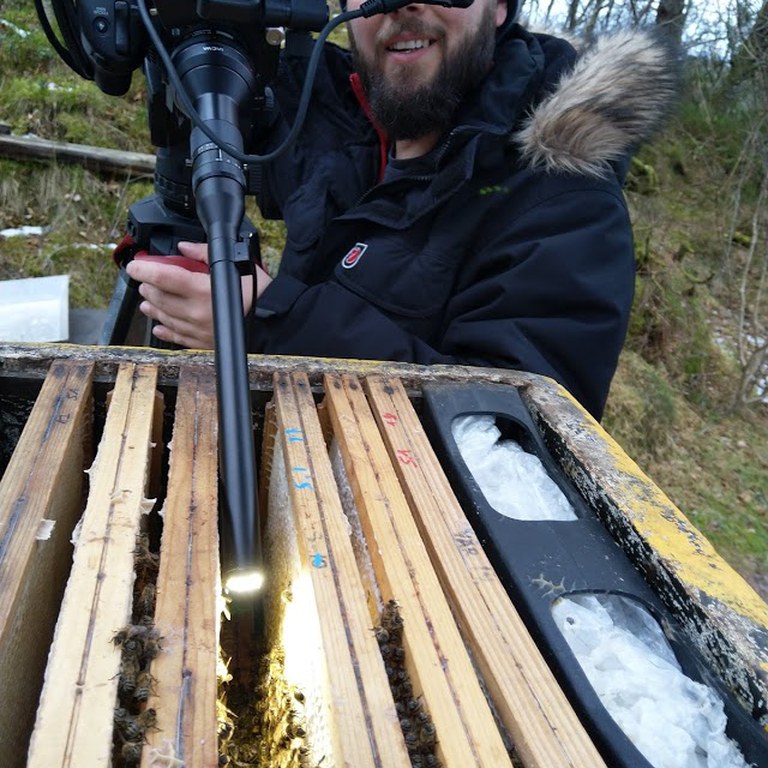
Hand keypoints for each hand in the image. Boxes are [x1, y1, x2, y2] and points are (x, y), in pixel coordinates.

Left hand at [125, 241, 271, 348]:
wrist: (274, 324)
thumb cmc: (258, 293)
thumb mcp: (235, 264)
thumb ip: (204, 254)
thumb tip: (184, 248)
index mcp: (201, 290)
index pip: (162, 276)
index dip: (143, 269)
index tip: (134, 265)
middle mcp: (195, 312)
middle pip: (158, 297)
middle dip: (147, 285)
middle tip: (146, 278)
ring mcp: (196, 330)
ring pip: (162, 317)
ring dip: (151, 306)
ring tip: (147, 299)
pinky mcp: (202, 343)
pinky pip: (175, 337)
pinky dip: (164, 330)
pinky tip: (159, 325)